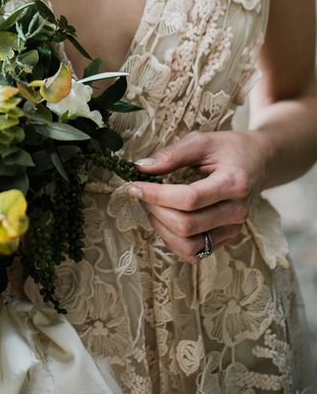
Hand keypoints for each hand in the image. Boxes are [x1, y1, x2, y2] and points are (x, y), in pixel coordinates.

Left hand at [127, 130, 271, 262]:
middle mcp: (236, 212)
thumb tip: (140, 168)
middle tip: (141, 192)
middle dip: (154, 210)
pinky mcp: (226, 238)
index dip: (156, 195)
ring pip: (188, 245)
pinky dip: (171, 240)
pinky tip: (164, 219)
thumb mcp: (202, 141)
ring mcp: (233, 229)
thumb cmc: (228, 149)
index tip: (134, 185)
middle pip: (186, 225)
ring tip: (152, 206)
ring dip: (160, 228)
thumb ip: (171, 155)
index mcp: (234, 183)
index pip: (189, 199)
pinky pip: (194, 251)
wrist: (258, 162)